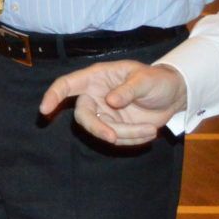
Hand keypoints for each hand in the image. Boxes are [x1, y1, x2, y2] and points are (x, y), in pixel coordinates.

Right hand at [39, 61, 186, 147]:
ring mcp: (105, 114)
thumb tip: (110, 101)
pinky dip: (133, 140)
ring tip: (150, 129)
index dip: (54, 95)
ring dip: (126, 135)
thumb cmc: (156, 80)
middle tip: (113, 138)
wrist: (173, 96)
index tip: (44, 109)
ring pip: (103, 132)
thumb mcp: (145, 79)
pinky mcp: (115, 128)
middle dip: (97, 129)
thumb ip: (128, 89)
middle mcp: (96, 96)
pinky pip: (117, 140)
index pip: (67, 84)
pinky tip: (148, 132)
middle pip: (83, 116)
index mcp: (97, 78)